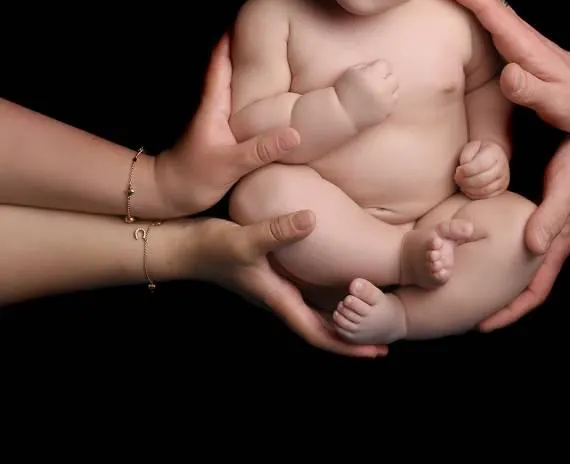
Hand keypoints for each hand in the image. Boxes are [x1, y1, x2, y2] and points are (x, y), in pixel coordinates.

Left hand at [154, 34, 302, 216]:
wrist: (167, 196)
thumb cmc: (193, 179)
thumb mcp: (230, 165)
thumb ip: (261, 149)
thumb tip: (295, 132)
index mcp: (214, 107)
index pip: (221, 66)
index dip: (230, 42)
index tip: (242, 17)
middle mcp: (214, 107)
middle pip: (228, 70)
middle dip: (242, 49)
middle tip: (263, 29)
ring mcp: (216, 119)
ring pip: (233, 87)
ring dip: (246, 70)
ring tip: (270, 55)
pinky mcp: (220, 132)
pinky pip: (239, 105)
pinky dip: (250, 93)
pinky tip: (264, 95)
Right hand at [192, 210, 387, 358]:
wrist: (183, 247)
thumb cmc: (212, 247)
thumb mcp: (246, 238)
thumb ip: (277, 230)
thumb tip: (312, 219)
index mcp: (277, 298)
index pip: (317, 332)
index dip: (346, 344)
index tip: (374, 352)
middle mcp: (279, 298)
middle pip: (319, 328)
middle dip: (349, 337)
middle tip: (383, 341)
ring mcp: (274, 288)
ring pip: (313, 312)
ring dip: (339, 319)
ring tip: (367, 316)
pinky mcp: (270, 274)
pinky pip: (305, 293)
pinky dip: (324, 297)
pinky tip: (336, 285)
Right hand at [334, 59, 399, 130]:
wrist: (342, 115)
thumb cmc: (343, 91)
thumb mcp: (351, 72)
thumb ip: (366, 66)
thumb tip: (377, 66)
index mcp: (372, 75)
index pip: (386, 64)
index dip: (378, 67)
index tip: (372, 71)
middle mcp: (382, 88)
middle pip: (394, 76)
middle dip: (386, 77)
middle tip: (376, 81)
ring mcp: (387, 102)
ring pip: (396, 90)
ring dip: (389, 89)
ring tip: (377, 92)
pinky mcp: (388, 113)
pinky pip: (394, 102)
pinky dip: (388, 101)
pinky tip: (377, 101)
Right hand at [434, 0, 569, 133]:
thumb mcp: (555, 103)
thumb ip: (530, 89)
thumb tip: (507, 74)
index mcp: (523, 43)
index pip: (488, 8)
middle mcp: (520, 33)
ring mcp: (519, 36)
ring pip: (487, 0)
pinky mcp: (517, 43)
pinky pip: (490, 13)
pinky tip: (462, 0)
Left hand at [455, 139, 509, 197]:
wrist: (492, 155)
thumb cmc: (478, 151)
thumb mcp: (471, 147)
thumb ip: (466, 156)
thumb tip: (462, 171)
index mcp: (495, 152)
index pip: (480, 165)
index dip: (466, 170)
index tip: (457, 170)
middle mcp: (502, 166)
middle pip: (483, 179)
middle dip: (466, 181)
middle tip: (457, 179)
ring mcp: (504, 178)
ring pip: (485, 190)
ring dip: (469, 189)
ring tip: (461, 184)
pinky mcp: (502, 188)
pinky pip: (487, 196)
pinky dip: (475, 195)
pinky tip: (467, 190)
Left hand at [478, 128, 569, 331]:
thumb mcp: (567, 188)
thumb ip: (552, 216)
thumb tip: (532, 247)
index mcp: (557, 242)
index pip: (535, 290)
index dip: (511, 311)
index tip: (483, 325)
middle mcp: (548, 237)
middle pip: (521, 281)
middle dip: (498, 299)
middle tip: (464, 308)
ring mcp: (542, 222)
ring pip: (515, 260)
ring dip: (494, 274)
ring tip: (463, 279)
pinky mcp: (535, 205)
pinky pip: (513, 234)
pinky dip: (495, 244)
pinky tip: (477, 239)